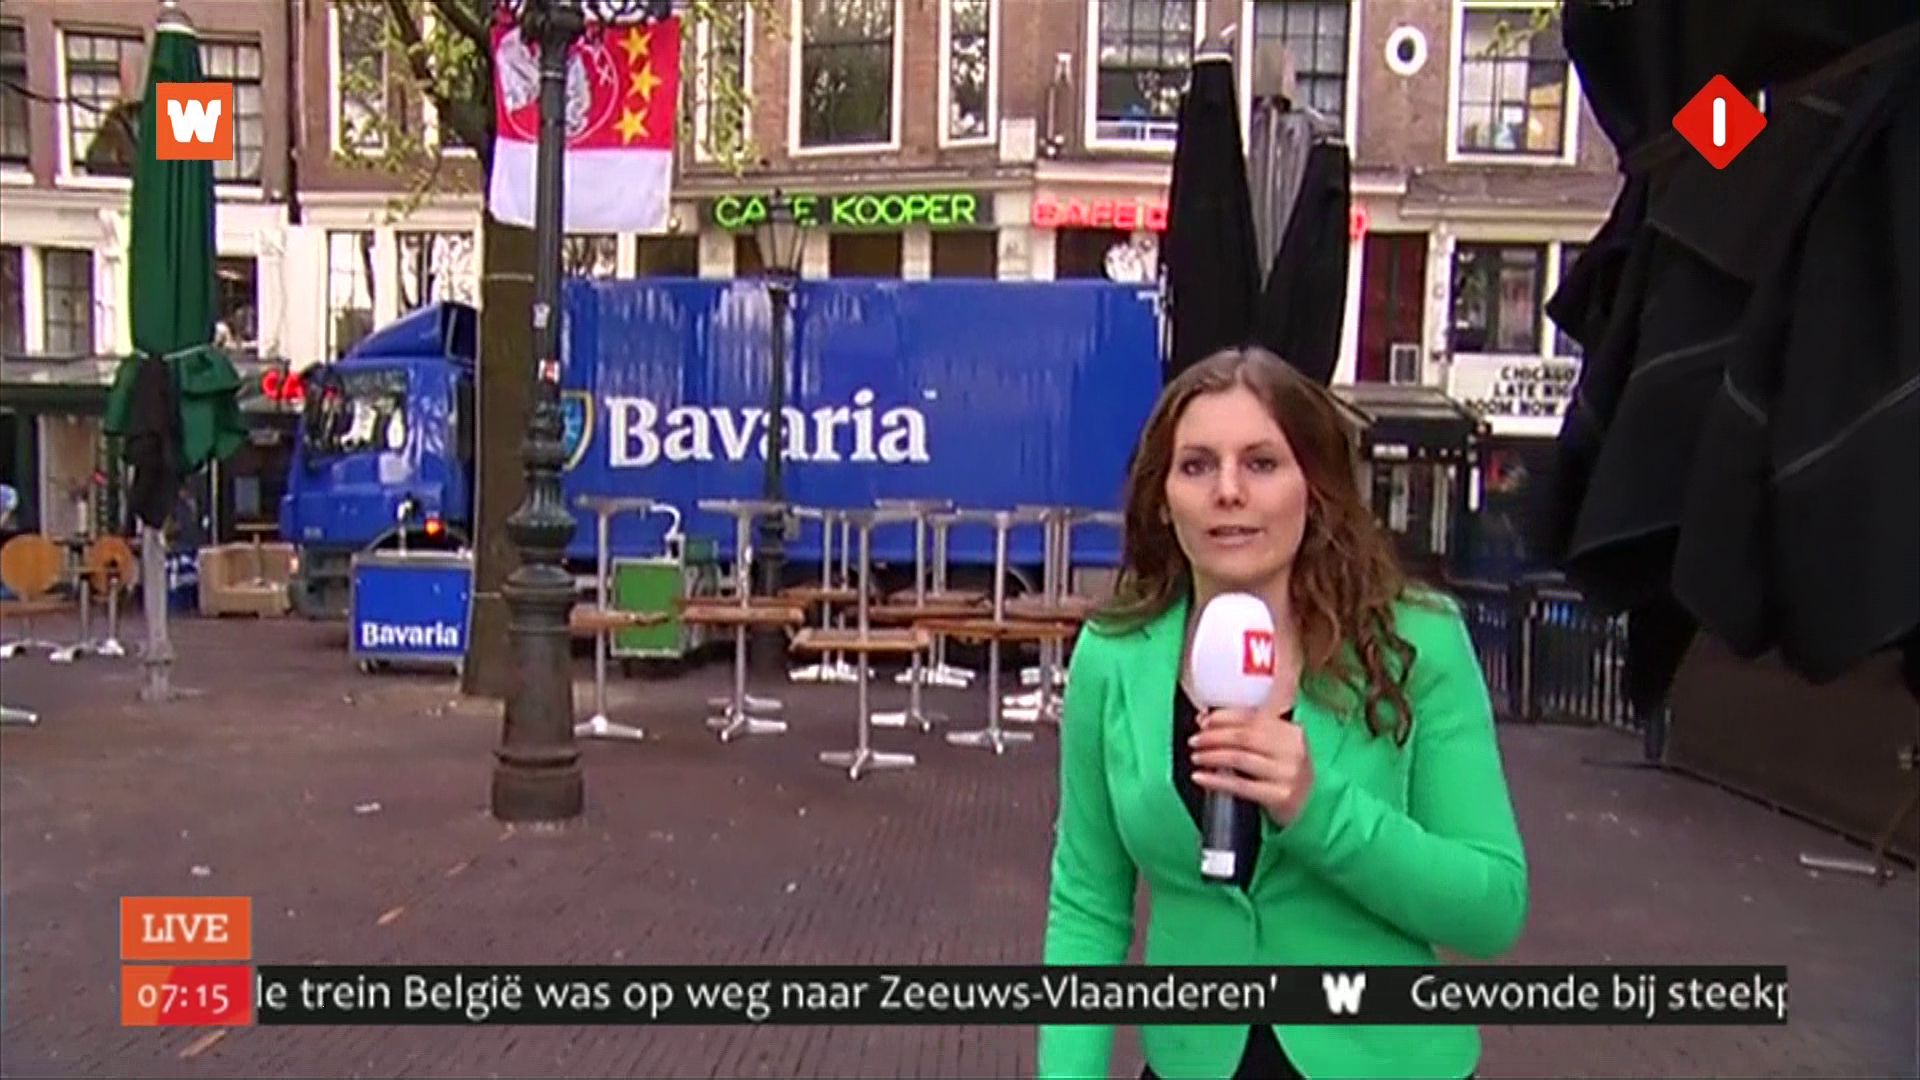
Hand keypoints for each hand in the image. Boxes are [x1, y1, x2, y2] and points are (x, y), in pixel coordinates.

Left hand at [1189, 705, 1313, 825]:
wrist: (1311, 809)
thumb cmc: (1284, 773)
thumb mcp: (1277, 747)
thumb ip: (1249, 730)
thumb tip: (1205, 719)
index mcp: (1291, 731)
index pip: (1253, 716)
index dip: (1225, 716)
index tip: (1203, 719)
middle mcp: (1293, 749)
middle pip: (1245, 736)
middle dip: (1214, 736)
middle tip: (1195, 740)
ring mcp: (1288, 773)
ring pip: (1240, 758)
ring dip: (1212, 755)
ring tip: (1196, 757)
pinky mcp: (1280, 796)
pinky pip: (1240, 785)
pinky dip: (1216, 780)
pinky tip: (1200, 777)